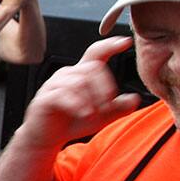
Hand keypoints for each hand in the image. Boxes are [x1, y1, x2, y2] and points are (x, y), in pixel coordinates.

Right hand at [20, 36, 140, 147]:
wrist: (47, 138)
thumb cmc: (71, 123)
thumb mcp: (101, 116)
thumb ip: (118, 108)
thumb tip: (135, 99)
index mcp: (81, 74)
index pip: (95, 53)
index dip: (110, 46)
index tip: (125, 42)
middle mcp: (67, 74)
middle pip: (93, 67)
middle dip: (105, 88)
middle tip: (107, 107)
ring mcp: (53, 84)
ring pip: (80, 81)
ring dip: (91, 100)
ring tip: (92, 115)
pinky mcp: (44, 97)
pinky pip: (63, 94)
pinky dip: (77, 105)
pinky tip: (83, 114)